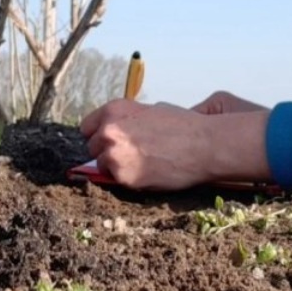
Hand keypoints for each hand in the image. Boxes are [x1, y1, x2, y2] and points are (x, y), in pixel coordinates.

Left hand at [80, 93, 271, 189]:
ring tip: (141, 164)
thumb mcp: (151, 111)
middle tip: (131, 154)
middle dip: (107, 151)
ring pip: (100, 164)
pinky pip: (115, 180)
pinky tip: (148, 172)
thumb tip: (115, 130)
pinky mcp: (123, 176)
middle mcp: (109, 130)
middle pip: (92, 147)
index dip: (99, 135)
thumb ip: (128, 120)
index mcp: (115, 110)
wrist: (204, 145)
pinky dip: (127, 179)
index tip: (110, 141)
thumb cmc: (183, 126)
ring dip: (115, 167)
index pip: (87, 127)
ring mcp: (114, 154)